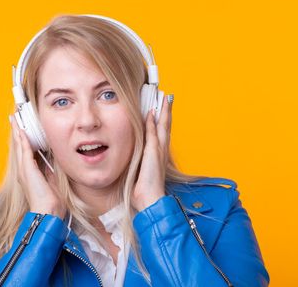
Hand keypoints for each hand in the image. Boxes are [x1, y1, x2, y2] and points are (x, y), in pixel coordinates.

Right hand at [12, 121, 65, 218]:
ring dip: (17, 132)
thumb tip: (52, 163)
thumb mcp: (52, 181)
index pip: (26, 151)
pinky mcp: (27, 169)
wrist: (48, 211)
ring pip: (19, 146)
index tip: (23, 128)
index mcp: (30, 173)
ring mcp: (24, 169)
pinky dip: (22, 139)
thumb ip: (50, 171)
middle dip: (17, 132)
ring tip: (15, 120)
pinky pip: (24, 150)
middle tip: (14, 119)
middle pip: (19, 146)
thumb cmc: (51, 200)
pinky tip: (21, 130)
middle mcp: (24, 170)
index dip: (23, 139)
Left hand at [132, 94, 172, 211]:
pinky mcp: (154, 153)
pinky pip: (154, 134)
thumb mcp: (139, 173)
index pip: (161, 133)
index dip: (162, 120)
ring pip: (164, 126)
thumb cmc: (143, 191)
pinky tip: (152, 112)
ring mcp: (159, 151)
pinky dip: (154, 123)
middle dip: (167, 111)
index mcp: (158, 155)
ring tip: (166, 98)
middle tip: (168, 97)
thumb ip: (137, 164)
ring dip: (164, 111)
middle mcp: (161, 151)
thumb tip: (130, 161)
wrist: (150, 200)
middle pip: (166, 126)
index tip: (161, 109)